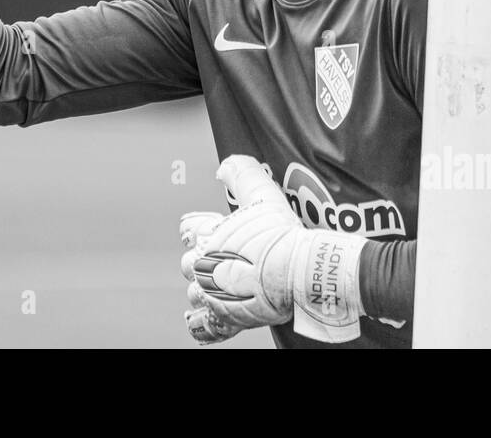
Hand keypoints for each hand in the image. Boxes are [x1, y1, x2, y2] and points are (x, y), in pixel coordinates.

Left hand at [184, 155, 368, 343]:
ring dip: (202, 291)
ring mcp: (214, 295)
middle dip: (199, 262)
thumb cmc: (283, 235)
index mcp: (210, 236)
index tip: (197, 231)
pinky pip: (203, 326)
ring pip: (194, 294)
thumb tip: (226, 164)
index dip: (194, 229)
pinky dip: (202, 323)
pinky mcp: (226, 319)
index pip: (189, 230)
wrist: (301, 272)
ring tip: (219, 287)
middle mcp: (206, 266)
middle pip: (189, 264)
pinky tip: (202, 319)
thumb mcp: (264, 197)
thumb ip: (242, 177)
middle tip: (218, 261)